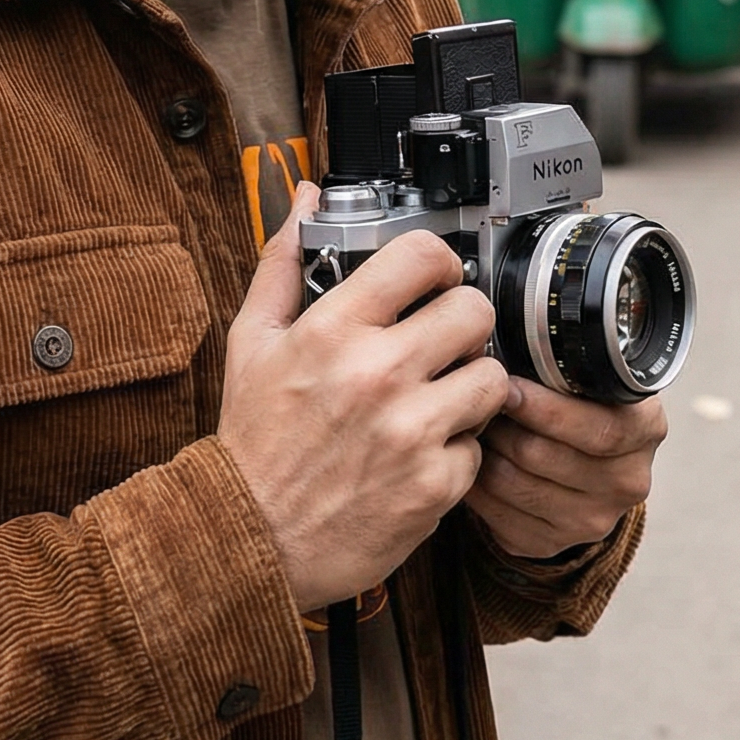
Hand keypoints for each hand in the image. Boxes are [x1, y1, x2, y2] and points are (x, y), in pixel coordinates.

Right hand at [217, 186, 509, 612]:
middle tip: (442, 339)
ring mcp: (411, 432)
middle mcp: (378, 374)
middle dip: (461, 321)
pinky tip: (422, 450)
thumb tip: (304, 199)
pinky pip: (478, 446)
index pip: (423, 256)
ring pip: (491, 378)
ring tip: (436, 396)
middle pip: (473, 311)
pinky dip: (457, 450)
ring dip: (469, 385)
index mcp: (334, 330)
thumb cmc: (253, 439)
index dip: (437, 261)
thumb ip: (283, 263)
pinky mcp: (434, 485)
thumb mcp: (252, 340)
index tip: (432, 279)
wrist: (249, 539)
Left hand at [465, 378, 666, 559]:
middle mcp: (628, 481)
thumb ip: (565, 362)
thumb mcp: (587, 375)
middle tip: (473, 401)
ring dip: (483, 453)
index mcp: (645, 429)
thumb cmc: (575, 401)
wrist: (581, 461)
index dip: (547, 409)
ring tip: (469, 426)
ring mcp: (593, 519)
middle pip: (547, 456)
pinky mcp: (553, 543)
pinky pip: (498, 515)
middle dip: (502, 426)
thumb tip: (507, 344)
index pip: (602, 428)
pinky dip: (476, 485)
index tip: (508, 386)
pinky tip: (471, 460)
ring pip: (516, 485)